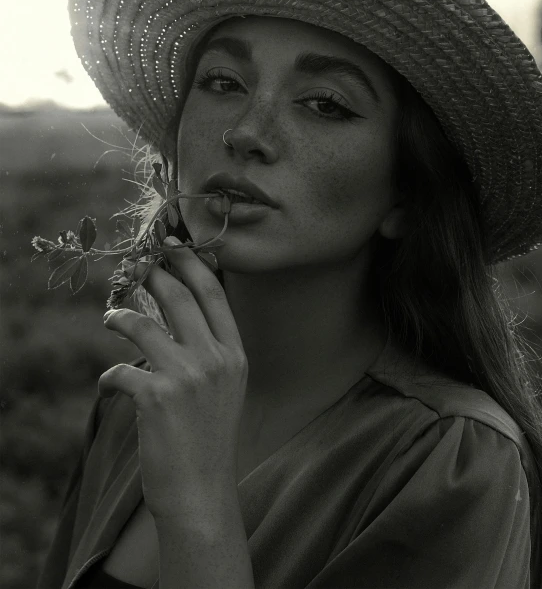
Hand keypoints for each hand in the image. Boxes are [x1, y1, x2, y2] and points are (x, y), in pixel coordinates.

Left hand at [98, 237, 247, 518]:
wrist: (202, 491)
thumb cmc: (210, 437)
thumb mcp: (225, 387)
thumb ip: (210, 350)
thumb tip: (178, 313)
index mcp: (235, 354)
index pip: (214, 294)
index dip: (192, 264)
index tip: (174, 246)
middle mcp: (215, 359)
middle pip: (179, 297)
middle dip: (153, 275)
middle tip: (135, 266)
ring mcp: (186, 377)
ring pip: (143, 324)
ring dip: (120, 316)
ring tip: (111, 317)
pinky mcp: (155, 397)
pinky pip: (120, 370)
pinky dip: (109, 376)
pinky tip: (110, 384)